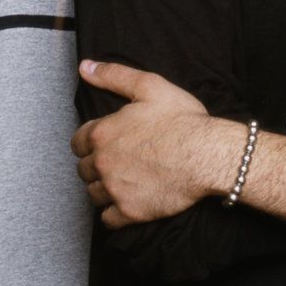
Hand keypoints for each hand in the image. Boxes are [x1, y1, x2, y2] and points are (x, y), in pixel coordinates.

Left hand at [73, 59, 229, 227]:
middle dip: (97, 165)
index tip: (107, 144)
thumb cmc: (183, 120)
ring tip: (124, 181)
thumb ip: (114, 76)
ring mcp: (114, 189)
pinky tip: (129, 201)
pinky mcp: (129, 211)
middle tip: (119, 162)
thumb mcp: (150, 86)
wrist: (208, 154)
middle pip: (83, 170)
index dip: (90, 142)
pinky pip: (107, 219)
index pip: (78, 143)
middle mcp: (102, 163)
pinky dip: (114, 213)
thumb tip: (86, 67)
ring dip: (104, 189)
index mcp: (102, 133)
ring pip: (93, 194)